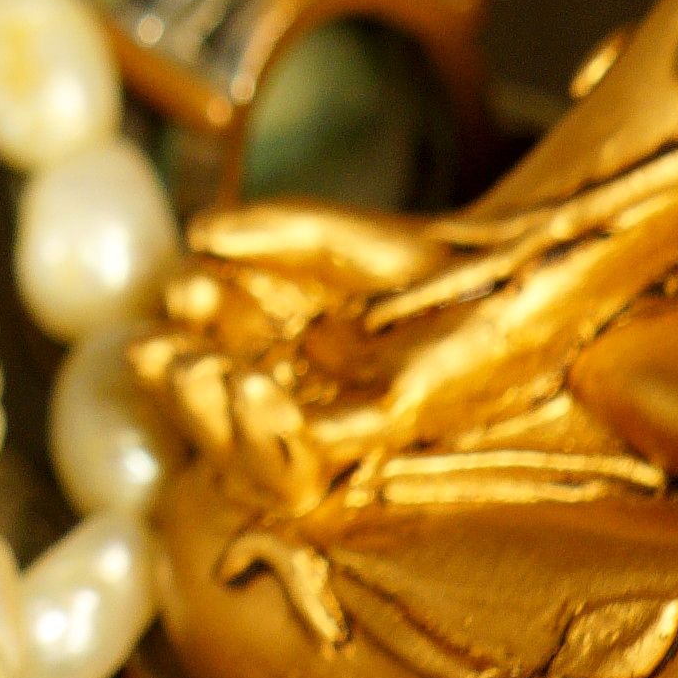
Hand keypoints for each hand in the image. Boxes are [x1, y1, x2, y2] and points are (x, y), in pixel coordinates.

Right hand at [135, 202, 548, 509]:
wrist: (524, 267)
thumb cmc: (432, 258)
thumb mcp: (335, 237)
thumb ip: (271, 231)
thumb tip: (197, 236)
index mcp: (279, 351)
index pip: (212, 353)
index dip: (186, 332)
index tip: (175, 292)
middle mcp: (304, 394)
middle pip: (224, 411)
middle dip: (182, 386)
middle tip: (153, 352)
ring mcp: (345, 414)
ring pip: (261, 446)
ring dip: (218, 419)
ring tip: (200, 373)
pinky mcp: (394, 421)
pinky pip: (326, 446)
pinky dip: (284, 430)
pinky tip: (256, 388)